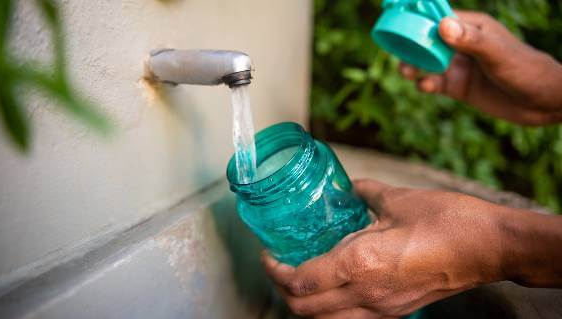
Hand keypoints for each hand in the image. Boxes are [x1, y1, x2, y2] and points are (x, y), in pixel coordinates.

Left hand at [261, 179, 510, 317]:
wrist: (492, 249)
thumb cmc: (450, 222)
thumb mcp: (399, 200)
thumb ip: (365, 192)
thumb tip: (350, 186)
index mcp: (361, 264)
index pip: (300, 281)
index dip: (275, 270)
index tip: (269, 253)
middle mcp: (366, 294)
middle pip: (305, 310)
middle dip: (283, 290)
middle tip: (279, 264)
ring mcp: (382, 310)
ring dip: (305, 303)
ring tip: (301, 275)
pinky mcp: (396, 312)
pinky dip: (330, 307)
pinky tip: (335, 281)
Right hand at [399, 11, 561, 125]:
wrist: (541, 101)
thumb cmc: (525, 69)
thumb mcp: (497, 53)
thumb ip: (471, 40)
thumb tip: (442, 26)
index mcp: (471, 28)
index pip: (439, 18)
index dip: (418, 19)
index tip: (399, 22)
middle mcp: (461, 45)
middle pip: (427, 42)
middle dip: (411, 47)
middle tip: (401, 56)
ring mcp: (458, 66)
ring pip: (427, 63)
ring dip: (414, 67)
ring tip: (407, 72)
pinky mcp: (458, 87)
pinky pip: (434, 83)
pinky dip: (425, 84)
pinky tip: (425, 87)